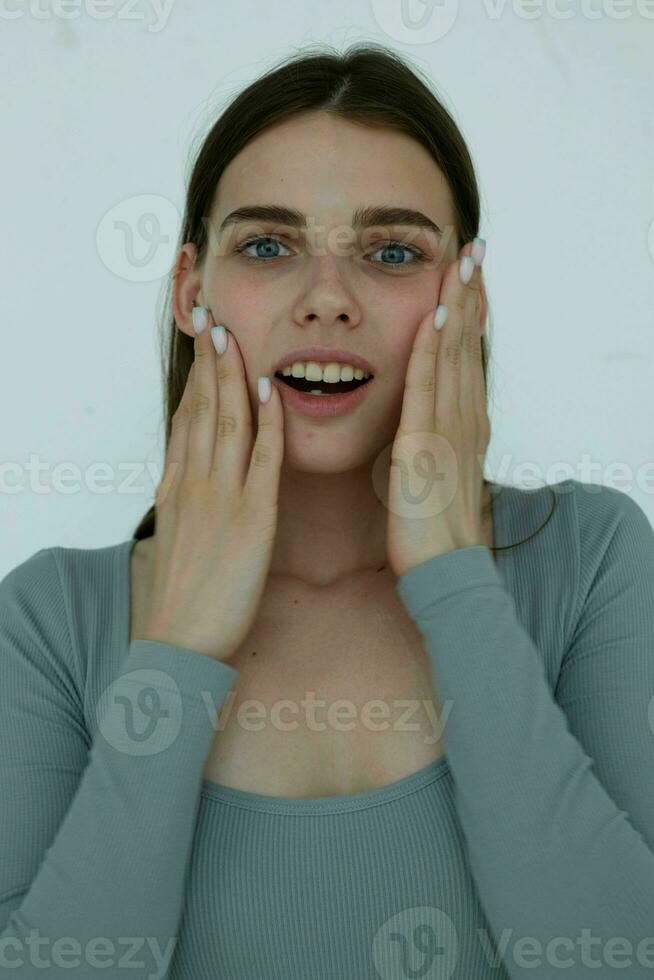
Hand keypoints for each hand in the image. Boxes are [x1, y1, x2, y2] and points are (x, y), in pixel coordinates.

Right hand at [139, 308, 284, 661]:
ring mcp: (221, 497)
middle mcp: (195, 482)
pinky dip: (266, 422)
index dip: (196, 378)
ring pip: (227, 422)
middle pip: (203, 410)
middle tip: (214, 319)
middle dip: (209, 363)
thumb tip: (194, 473)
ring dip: (232, 376)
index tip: (202, 344)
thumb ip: (187, 499)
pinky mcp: (251, 518)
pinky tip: (270, 392)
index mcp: (179, 486)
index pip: (188, 419)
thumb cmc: (185, 595)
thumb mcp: (178, 536)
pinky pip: (261, 459)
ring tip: (233, 337)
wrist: (180, 640)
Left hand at [385, 238, 489, 578]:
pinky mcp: (425, 443)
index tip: (469, 272)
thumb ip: (436, 436)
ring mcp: (449, 428)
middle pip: (468, 343)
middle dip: (470, 293)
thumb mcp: (439, 469)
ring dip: (458, 305)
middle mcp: (464, 417)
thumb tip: (430, 416)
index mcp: (464, 421)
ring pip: (454, 354)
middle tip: (474, 248)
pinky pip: (429, 386)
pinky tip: (434, 315)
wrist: (443, 566)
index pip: (467, 353)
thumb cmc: (433, 524)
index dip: (470, 311)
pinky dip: (433, 349)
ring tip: (463, 263)